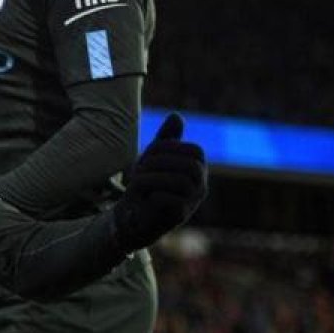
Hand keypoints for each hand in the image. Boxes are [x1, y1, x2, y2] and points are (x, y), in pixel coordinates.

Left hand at [112, 113, 207, 251]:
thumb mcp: (154, 157)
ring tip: (138, 182)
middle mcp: (200, 186)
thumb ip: (166, 139)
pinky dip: (153, 195)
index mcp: (197, 170)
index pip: (195, 151)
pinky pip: (171, 200)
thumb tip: (176, 116)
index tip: (149, 155)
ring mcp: (191, 203)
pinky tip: (145, 197)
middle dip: (159, 162)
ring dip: (151, 178)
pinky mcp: (179, 217)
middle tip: (140, 169)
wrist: (133, 215)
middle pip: (189, 165)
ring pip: (180, 182)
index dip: (170, 147)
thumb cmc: (147, 184)